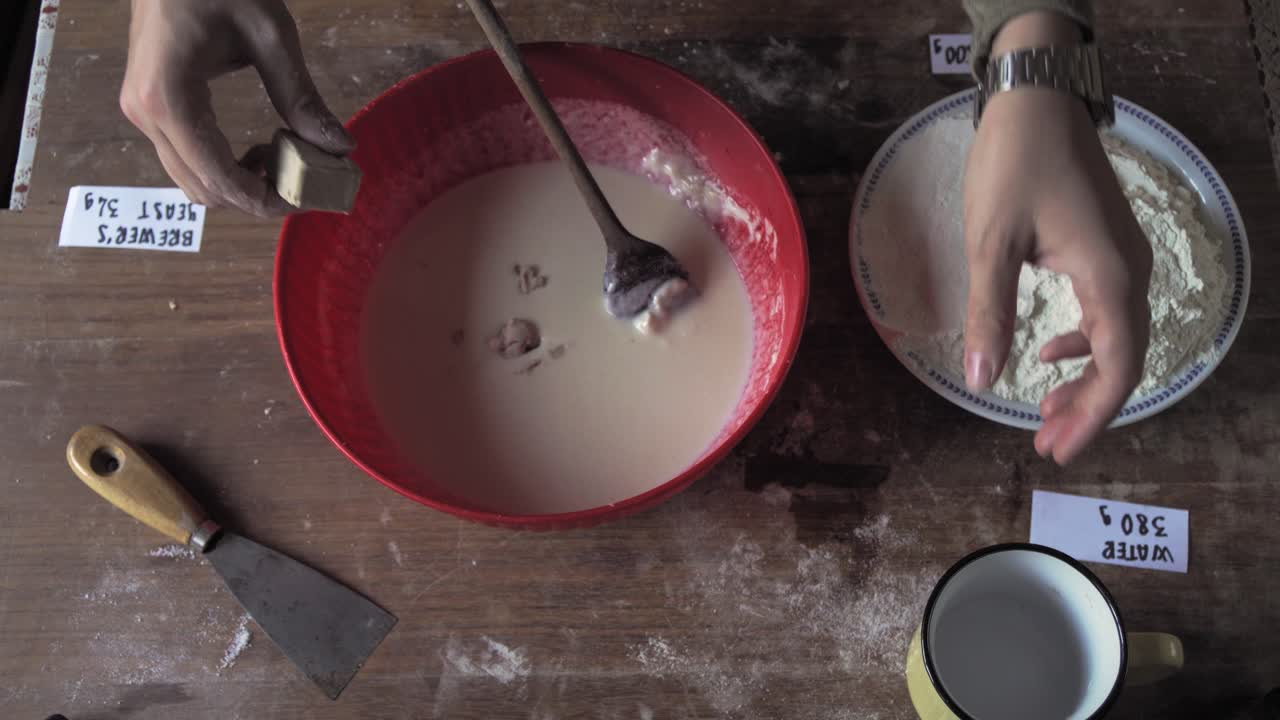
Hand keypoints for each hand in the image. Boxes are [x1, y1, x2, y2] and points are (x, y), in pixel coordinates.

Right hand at [120, 0, 353, 216]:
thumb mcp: (270, 36)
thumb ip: (300, 96)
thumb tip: (340, 147)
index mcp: (169, 98)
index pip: (216, 177)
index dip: (262, 200)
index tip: (305, 201)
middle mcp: (146, 113)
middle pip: (201, 189)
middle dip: (254, 197)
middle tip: (303, 182)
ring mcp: (141, 111)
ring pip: (190, 179)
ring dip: (238, 184)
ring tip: (282, 159)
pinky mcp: (148, 106)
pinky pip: (185, 157)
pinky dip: (222, 166)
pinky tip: (259, 146)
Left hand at [962, 13, 1152, 463]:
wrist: (1036, 103)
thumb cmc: (1013, 166)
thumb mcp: (990, 243)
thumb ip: (989, 312)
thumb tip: (981, 378)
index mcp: (1109, 275)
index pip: (1117, 365)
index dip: (1092, 415)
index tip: (1058, 451)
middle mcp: (1129, 270)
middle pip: (1122, 359)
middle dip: (1086, 408)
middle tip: (1046, 445)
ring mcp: (1122, 258)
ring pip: (1115, 337)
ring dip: (1083, 379)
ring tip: (1045, 413)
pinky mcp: (1106, 247)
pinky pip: (1107, 311)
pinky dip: (1081, 342)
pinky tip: (1047, 355)